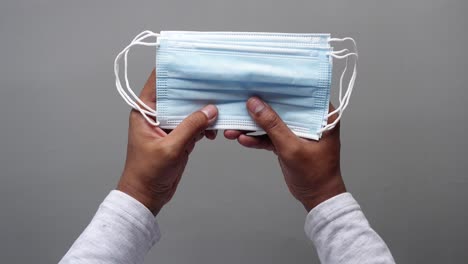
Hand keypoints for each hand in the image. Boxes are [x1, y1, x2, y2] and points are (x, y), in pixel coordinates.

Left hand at [117, 70, 217, 214]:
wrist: (148, 195)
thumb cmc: (148, 172)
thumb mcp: (170, 148)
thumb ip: (190, 127)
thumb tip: (211, 109)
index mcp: (145, 111)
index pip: (157, 81)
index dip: (173, 69)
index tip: (191, 60)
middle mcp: (156, 114)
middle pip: (178, 94)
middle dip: (195, 90)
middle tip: (214, 83)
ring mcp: (169, 125)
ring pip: (189, 109)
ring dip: (203, 110)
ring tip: (218, 112)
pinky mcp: (179, 136)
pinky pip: (195, 124)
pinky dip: (205, 126)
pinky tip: (214, 130)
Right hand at [224, 97, 345, 211]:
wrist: (316, 198)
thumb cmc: (315, 174)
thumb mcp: (291, 148)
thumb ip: (272, 125)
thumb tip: (255, 103)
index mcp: (322, 115)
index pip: (300, 92)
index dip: (280, 85)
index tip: (260, 80)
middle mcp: (311, 119)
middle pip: (282, 106)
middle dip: (261, 106)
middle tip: (241, 100)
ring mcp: (298, 130)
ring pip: (273, 122)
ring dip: (254, 125)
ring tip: (234, 127)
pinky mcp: (288, 141)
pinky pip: (270, 135)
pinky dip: (257, 138)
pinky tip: (242, 138)